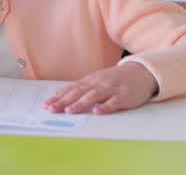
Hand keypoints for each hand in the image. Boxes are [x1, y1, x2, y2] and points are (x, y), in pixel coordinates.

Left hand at [44, 61, 158, 114]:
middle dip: (64, 101)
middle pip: (79, 93)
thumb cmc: (114, 79)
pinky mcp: (124, 96)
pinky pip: (114, 102)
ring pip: (94, 96)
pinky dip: (105, 107)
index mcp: (90, 81)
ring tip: (69, 111)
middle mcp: (98, 84)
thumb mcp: (95, 80)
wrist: (139, 72)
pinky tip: (98, 112)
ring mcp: (111, 89)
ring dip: (81, 103)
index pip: (71, 90)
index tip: (46, 105)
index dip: (58, 98)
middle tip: (52, 109)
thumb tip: (58, 93)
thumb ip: (78, 87)